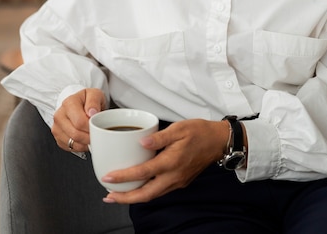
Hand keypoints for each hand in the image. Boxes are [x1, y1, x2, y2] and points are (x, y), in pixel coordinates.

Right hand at [52, 88, 106, 151]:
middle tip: (97, 133)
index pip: (79, 122)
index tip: (98, 126)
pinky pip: (70, 147)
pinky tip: (85, 139)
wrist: (79, 103)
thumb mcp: (94, 94)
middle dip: (89, 137)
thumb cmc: (87, 100)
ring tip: (92, 135)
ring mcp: (57, 128)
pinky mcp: (58, 137)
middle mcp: (59, 115)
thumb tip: (92, 112)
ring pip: (73, 142)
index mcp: (68, 103)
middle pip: (75, 134)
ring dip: (85, 143)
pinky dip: (81, 146)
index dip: (91, 127)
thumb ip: (94, 101)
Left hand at [101, 118, 229, 203]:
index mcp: (171, 162)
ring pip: (152, 195)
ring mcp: (177, 181)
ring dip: (134, 197)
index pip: (142, 173)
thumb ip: (160, 136)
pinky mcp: (180, 181)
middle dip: (125, 198)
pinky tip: (137, 186)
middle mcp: (173, 176)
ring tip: (118, 194)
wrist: (218, 141)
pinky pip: (159, 191)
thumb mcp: (179, 128)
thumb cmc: (200, 132)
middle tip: (108, 196)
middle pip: (145, 195)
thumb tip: (141, 142)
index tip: (108, 178)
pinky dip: (145, 192)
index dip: (123, 177)